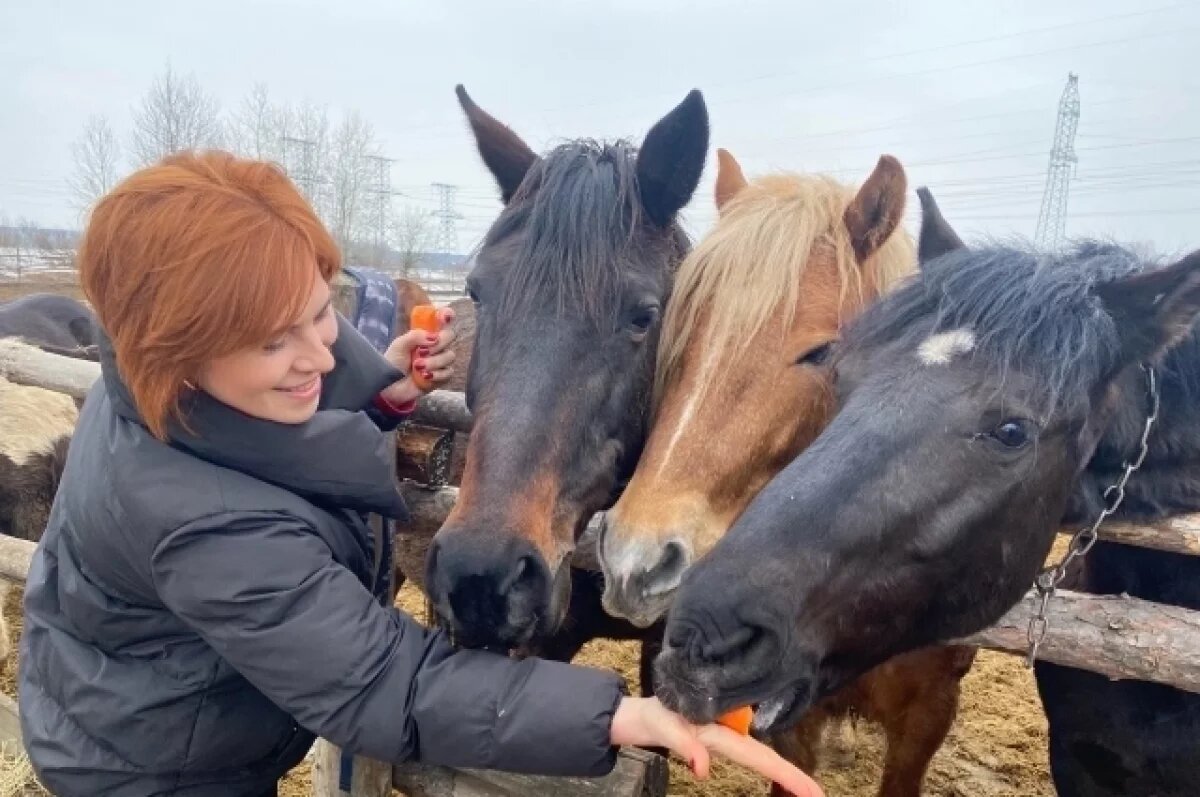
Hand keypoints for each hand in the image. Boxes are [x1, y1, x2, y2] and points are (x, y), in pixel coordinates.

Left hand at [381, 307, 457, 405]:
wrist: (389, 386)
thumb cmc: (393, 362)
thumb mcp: (399, 345)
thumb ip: (415, 336)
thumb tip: (434, 337)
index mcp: (426, 334)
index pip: (442, 320)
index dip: (446, 315)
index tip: (445, 318)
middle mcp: (436, 345)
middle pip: (450, 336)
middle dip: (438, 344)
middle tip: (421, 352)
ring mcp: (440, 361)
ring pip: (450, 356)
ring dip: (434, 362)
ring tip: (417, 367)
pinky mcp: (441, 377)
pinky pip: (448, 372)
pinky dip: (437, 374)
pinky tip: (424, 377)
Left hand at [610, 697, 822, 796]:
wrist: (638, 714)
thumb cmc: (652, 716)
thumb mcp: (662, 727)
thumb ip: (684, 745)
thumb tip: (704, 770)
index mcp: (719, 731)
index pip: (758, 755)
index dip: (786, 773)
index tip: (812, 790)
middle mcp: (726, 734)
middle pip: (765, 758)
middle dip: (792, 777)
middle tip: (818, 796)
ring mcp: (722, 740)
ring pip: (759, 757)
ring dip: (784, 774)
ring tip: (808, 791)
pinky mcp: (716, 744)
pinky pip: (748, 758)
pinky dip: (769, 769)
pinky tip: (782, 779)